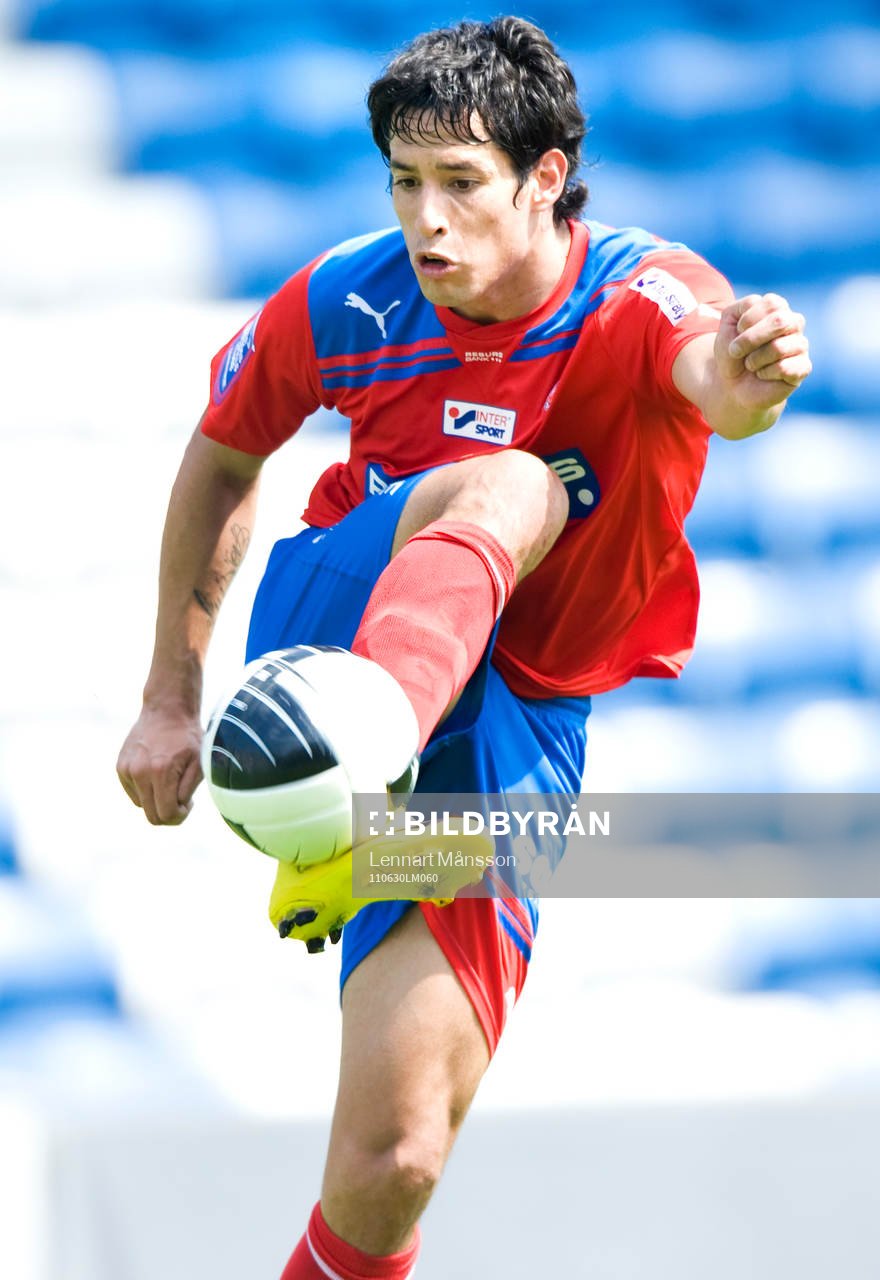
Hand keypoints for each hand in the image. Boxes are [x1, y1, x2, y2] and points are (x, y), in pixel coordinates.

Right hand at [117, 705, 202, 824]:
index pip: (166, 815)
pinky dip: (146, 790)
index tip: (188, 803)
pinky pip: (134, 793)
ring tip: (169, 781)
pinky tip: (157, 773)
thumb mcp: (199, 763)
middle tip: (181, 799)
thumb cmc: (188, 737)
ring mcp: (127, 770)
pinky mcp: (120, 767)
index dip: (180, 816)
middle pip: (152, 816)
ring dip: (157, 800)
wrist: (167, 710)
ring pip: (142, 805)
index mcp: (161, 772)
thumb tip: (175, 811)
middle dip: (169, 814)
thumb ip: (187, 791)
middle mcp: (139, 772)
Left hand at [714, 293, 810, 414]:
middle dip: (750, 339)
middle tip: (736, 351)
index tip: (737, 331)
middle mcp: (794, 323)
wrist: (732, 384)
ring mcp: (801, 345)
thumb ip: (740, 307)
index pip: (771, 303)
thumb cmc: (733, 352)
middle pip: (779, 321)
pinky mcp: (803, 368)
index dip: (748, 320)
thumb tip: (759, 304)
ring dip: (754, 360)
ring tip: (750, 365)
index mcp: (778, 308)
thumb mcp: (728, 324)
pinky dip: (765, 373)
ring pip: (779, 347)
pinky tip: (763, 375)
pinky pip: (784, 368)